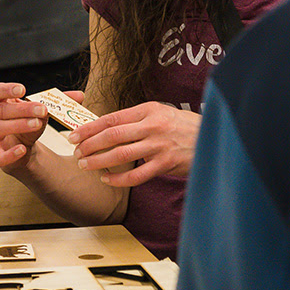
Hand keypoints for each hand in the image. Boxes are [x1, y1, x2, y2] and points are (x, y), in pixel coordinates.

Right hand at [0, 82, 85, 169]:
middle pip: (1, 110)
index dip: (7, 89)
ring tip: (37, 124)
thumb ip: (58, 103)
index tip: (23, 90)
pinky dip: (9, 154)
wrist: (24, 150)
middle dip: (22, 109)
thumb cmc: (29, 123)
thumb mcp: (42, 111)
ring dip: (19, 125)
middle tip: (42, 110)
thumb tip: (79, 95)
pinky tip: (23, 149)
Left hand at [66, 102, 200, 187]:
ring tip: (85, 165)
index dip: (90, 127)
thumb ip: (139, 119)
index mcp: (149, 109)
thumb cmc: (185, 127)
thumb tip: (109, 128)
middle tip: (75, 151)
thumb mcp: (162, 113)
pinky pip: (136, 175)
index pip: (112, 118)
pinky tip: (107, 179)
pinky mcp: (165, 164)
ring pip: (120, 154)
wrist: (214, 137)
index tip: (75, 134)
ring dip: (98, 161)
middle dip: (89, 144)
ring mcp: (159, 145)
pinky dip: (118, 179)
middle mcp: (152, 125)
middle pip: (112, 135)